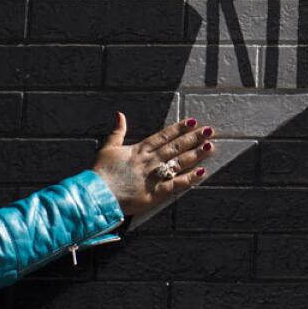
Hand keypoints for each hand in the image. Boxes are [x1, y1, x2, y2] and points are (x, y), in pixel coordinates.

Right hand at [91, 111, 214, 215]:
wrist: (97, 194)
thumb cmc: (100, 173)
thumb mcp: (107, 148)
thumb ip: (117, 131)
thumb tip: (120, 114)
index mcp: (139, 149)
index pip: (163, 136)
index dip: (179, 128)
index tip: (192, 121)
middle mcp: (149, 160)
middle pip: (175, 147)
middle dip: (193, 138)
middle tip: (209, 130)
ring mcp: (154, 176)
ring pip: (179, 163)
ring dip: (196, 154)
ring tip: (210, 146)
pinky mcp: (155, 193)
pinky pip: (176, 184)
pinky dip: (189, 178)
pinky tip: (202, 172)